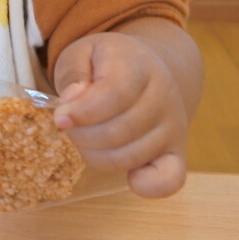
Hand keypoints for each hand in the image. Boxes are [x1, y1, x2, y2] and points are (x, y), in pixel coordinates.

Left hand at [52, 30, 189, 198]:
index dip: (82, 112)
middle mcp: (164, 97)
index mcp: (139, 66)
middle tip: (71, 125)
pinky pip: (169, 180)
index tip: (60, 118)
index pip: (114, 95)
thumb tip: (72, 100)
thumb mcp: (82, 53)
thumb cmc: (107, 64)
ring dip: (96, 155)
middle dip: (81, 134)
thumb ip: (73, 73)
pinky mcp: (178, 153)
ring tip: (88, 137)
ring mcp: (174, 127)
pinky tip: (127, 175)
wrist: (149, 70)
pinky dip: (145, 185)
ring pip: (128, 157)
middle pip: (117, 132)